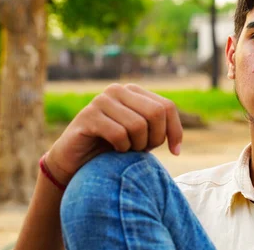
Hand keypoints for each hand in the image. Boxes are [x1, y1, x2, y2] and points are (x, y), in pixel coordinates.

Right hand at [44, 83, 182, 184]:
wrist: (74, 163)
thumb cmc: (111, 150)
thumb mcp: (141, 138)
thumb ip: (158, 130)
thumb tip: (178, 145)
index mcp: (133, 92)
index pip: (167, 106)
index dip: (175, 131)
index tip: (175, 152)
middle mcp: (117, 90)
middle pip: (156, 113)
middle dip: (155, 138)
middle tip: (144, 151)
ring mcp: (101, 101)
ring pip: (138, 125)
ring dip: (137, 146)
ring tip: (127, 151)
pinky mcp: (87, 116)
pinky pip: (119, 134)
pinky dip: (122, 148)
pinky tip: (114, 151)